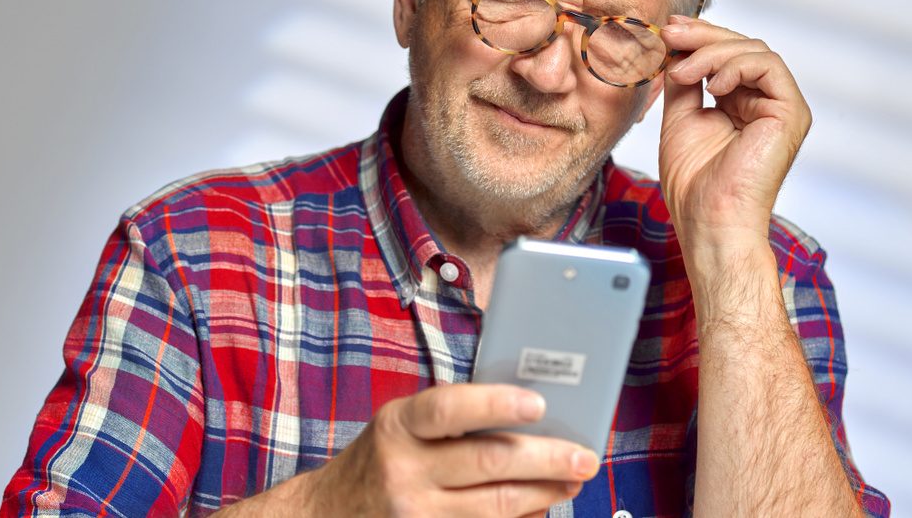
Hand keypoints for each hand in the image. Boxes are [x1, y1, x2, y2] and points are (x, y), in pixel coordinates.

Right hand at [304, 383, 598, 516]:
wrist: (327, 515)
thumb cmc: (379, 460)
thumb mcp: (400, 426)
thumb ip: (450, 418)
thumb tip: (527, 416)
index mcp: (398, 426)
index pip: (449, 409)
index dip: (496, 404)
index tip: (539, 404)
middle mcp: (403, 471)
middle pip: (488, 462)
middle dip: (546, 459)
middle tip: (583, 457)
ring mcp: (413, 515)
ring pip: (495, 506)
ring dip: (543, 493)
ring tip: (571, 481)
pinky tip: (540, 508)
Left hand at [657, 16, 810, 246]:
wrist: (709, 220)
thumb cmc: (694, 185)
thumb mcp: (680, 119)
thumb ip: (684, 83)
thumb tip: (675, 48)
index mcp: (740, 104)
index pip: (724, 57)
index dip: (698, 38)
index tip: (668, 29)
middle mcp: (764, 103)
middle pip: (740, 47)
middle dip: (702, 36)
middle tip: (671, 33)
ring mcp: (781, 107)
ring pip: (753, 51)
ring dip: (712, 53)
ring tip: (682, 73)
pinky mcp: (791, 112)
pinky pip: (768, 66)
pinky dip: (735, 66)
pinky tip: (710, 86)